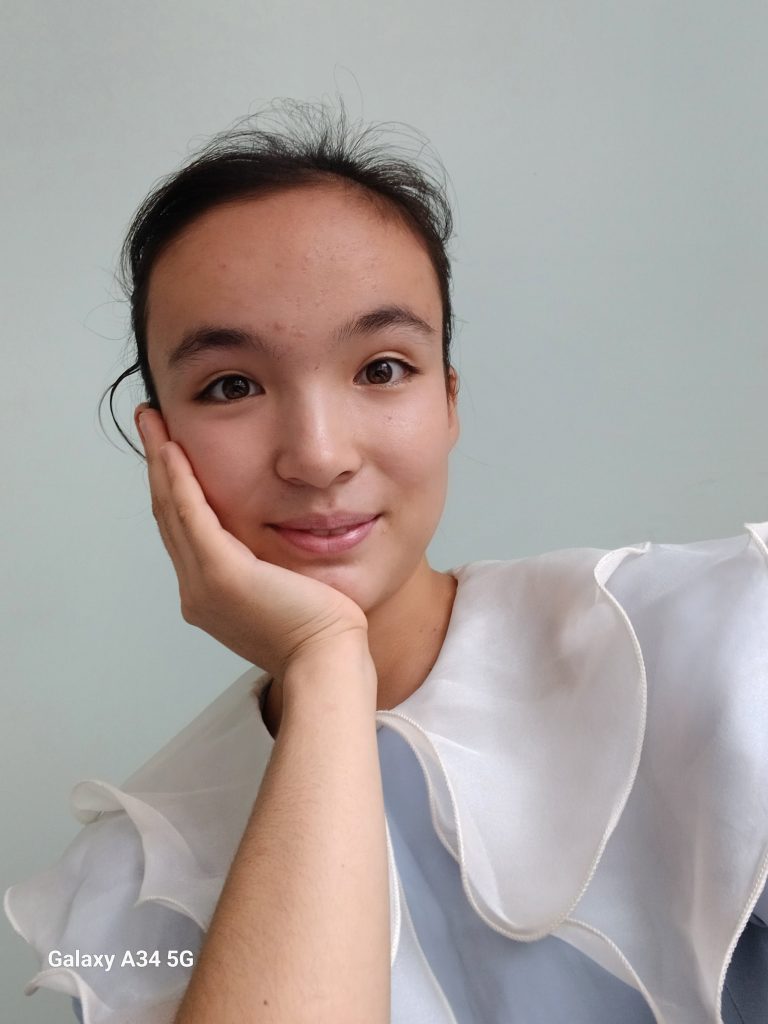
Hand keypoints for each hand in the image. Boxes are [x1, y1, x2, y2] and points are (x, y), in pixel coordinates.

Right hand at [133, 404, 370, 679]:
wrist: (327, 660)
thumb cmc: (322, 632)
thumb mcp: (288, 591)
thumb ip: (273, 567)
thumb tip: (280, 548)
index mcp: (211, 596)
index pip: (185, 530)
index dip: (173, 488)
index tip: (169, 450)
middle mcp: (197, 590)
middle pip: (169, 515)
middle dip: (158, 467)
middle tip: (150, 424)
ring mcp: (203, 584)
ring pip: (172, 509)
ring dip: (160, 462)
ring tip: (152, 422)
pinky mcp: (221, 574)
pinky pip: (192, 514)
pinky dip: (179, 479)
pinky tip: (174, 447)